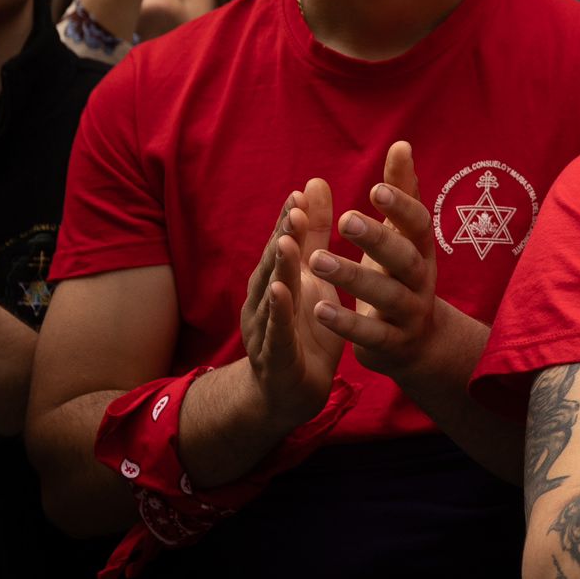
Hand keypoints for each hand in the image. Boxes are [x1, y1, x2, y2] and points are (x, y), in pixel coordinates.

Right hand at [239, 180, 342, 428]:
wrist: (289, 394)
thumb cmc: (304, 330)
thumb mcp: (313, 280)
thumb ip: (313, 236)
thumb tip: (312, 184)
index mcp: (276, 282)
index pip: (282, 247)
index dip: (291, 221)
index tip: (303, 193)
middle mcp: (265, 302)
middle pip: (272, 266)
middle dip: (283, 237)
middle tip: (296, 209)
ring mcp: (266, 330)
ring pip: (270, 296)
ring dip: (277, 270)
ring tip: (286, 243)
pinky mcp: (275, 357)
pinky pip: (275, 333)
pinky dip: (278, 313)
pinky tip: (282, 294)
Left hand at [308, 141, 459, 384]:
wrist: (417, 343)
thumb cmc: (400, 275)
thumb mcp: (403, 236)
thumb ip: (401, 192)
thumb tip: (402, 144)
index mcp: (421, 249)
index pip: (418, 223)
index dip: (401, 207)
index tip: (376, 188)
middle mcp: (421, 279)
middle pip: (405, 258)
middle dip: (378, 239)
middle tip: (345, 218)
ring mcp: (409, 313)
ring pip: (385, 295)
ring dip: (352, 277)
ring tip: (317, 259)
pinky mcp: (393, 343)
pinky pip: (371, 334)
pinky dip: (347, 323)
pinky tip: (319, 308)